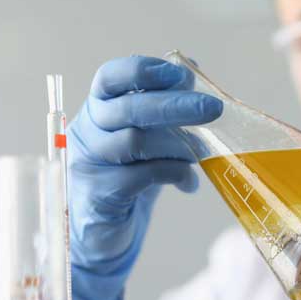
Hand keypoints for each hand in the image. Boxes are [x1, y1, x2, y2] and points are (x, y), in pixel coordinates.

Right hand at [67, 56, 221, 299]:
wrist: (103, 232)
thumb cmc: (127, 176)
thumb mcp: (145, 138)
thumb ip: (162, 107)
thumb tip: (193, 68)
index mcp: (97, 110)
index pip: (109, 78)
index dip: (143, 71)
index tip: (181, 74)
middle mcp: (87, 131)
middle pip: (129, 108)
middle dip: (175, 106)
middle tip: (213, 108)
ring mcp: (89, 163)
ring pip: (135, 142)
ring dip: (178, 145)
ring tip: (201, 153)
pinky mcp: (101, 195)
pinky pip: (142, 176)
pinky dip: (174, 174)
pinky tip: (189, 183)